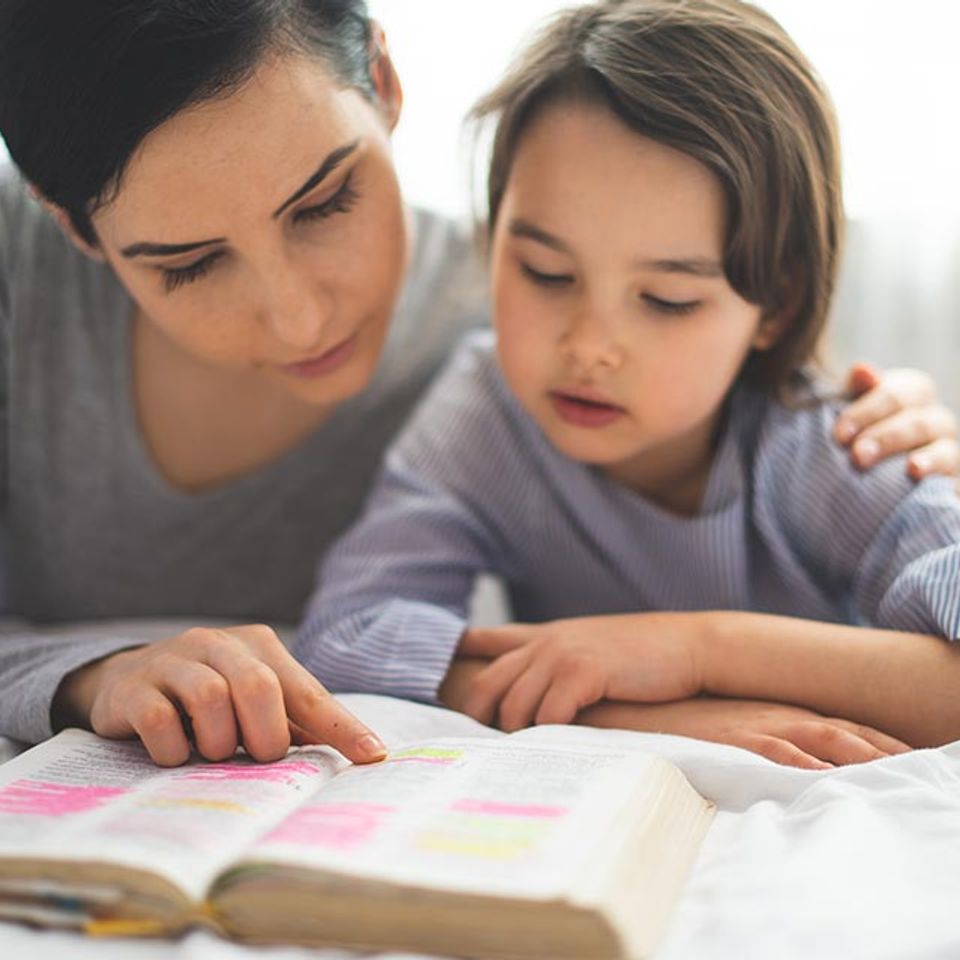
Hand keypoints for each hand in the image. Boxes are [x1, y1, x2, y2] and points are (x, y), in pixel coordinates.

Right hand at [54, 625, 386, 766]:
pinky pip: (160, 720)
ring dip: (219, 742)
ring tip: (215, 754)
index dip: (340, 726)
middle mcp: (218, 644)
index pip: (308, 691)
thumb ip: (298, 722)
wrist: (126, 681)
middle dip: (266, 735)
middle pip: (258, 686)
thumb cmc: (209, 699)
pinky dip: (175, 749)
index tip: (372, 755)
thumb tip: (361, 751)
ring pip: (210, 697)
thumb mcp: (254, 702)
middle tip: (260, 758)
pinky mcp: (132, 686)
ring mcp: (172, 660)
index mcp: (259, 647)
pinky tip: (176, 756)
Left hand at [459, 615, 702, 731]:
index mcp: (547, 636)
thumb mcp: (593, 646)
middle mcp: (547, 642)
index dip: (462, 651)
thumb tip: (538, 691)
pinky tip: (552, 748)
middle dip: (478, 715)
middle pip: (489, 681)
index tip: (439, 670)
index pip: (490, 639)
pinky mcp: (584, 671)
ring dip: (516, 733)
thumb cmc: (645, 655)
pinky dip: (546, 733)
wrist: (690, 645)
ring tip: (521, 757)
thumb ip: (561, 660)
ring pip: (514, 703)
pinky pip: (549, 712)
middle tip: (481, 745)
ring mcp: (563, 654)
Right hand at [579, 697, 910, 769]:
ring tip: (892, 773)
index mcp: (771, 713)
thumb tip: (778, 764)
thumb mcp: (720, 731)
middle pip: (841, 730)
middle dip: (882, 748)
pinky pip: (775, 752)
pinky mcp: (728, 738)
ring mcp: (751, 724)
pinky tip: (825, 778)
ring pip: (819, 738)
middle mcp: (769, 714)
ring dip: (857, 756)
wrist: (626, 700)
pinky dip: (803, 764)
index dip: (875, 740)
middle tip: (920, 763)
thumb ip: (751, 744)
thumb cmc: (674, 722)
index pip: (836, 725)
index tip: (908, 754)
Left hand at [834, 362, 957, 478]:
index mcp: (911, 394)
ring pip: (939, 443)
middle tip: (856, 455)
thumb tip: (862, 369)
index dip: (867, 411)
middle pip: (918, 420)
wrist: (876, 486)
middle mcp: (934, 418)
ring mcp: (946, 447)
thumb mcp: (851, 411)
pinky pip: (948, 467)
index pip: (897, 394)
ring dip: (905, 453)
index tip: (840, 436)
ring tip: (877, 464)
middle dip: (884, 436)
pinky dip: (932, 467)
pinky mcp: (950, 476)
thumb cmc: (858, 439)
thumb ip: (855, 390)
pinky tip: (914, 472)